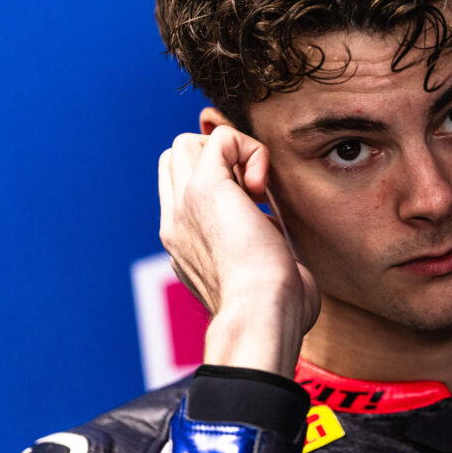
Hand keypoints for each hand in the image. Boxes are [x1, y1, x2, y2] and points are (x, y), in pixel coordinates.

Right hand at [158, 125, 319, 376]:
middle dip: (219, 161)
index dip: (218, 180)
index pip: (180, 189)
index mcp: (185, 244)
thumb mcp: (258, 274)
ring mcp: (184, 204)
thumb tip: (273, 230)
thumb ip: (256, 247)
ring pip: (190, 143)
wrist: (260, 316)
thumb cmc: (275, 310)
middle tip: (254, 194)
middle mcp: (176, 222)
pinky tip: (263, 186)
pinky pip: (222, 137)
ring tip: (256, 191)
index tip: (255, 206)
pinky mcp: (205, 188)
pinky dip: (250, 149)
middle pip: (177, 159)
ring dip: (230, 154)